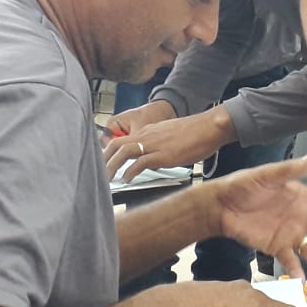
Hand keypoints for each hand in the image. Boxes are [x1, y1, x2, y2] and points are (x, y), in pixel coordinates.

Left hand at [105, 106, 235, 181]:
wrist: (209, 127)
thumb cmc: (196, 133)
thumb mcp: (171, 136)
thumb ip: (159, 145)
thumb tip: (153, 158)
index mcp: (149, 132)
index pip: (122, 140)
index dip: (110, 152)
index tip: (104, 163)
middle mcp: (147, 136)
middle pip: (116, 144)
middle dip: (104, 159)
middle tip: (96, 173)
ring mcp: (154, 145)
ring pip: (123, 151)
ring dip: (111, 165)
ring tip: (106, 179)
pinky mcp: (162, 154)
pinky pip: (140, 162)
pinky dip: (130, 171)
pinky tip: (126, 179)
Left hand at [212, 153, 306, 280]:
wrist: (220, 206)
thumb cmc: (243, 185)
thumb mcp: (268, 175)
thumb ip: (291, 169)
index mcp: (302, 197)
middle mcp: (301, 217)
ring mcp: (290, 234)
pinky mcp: (276, 247)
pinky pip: (290, 261)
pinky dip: (296, 270)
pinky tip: (301, 279)